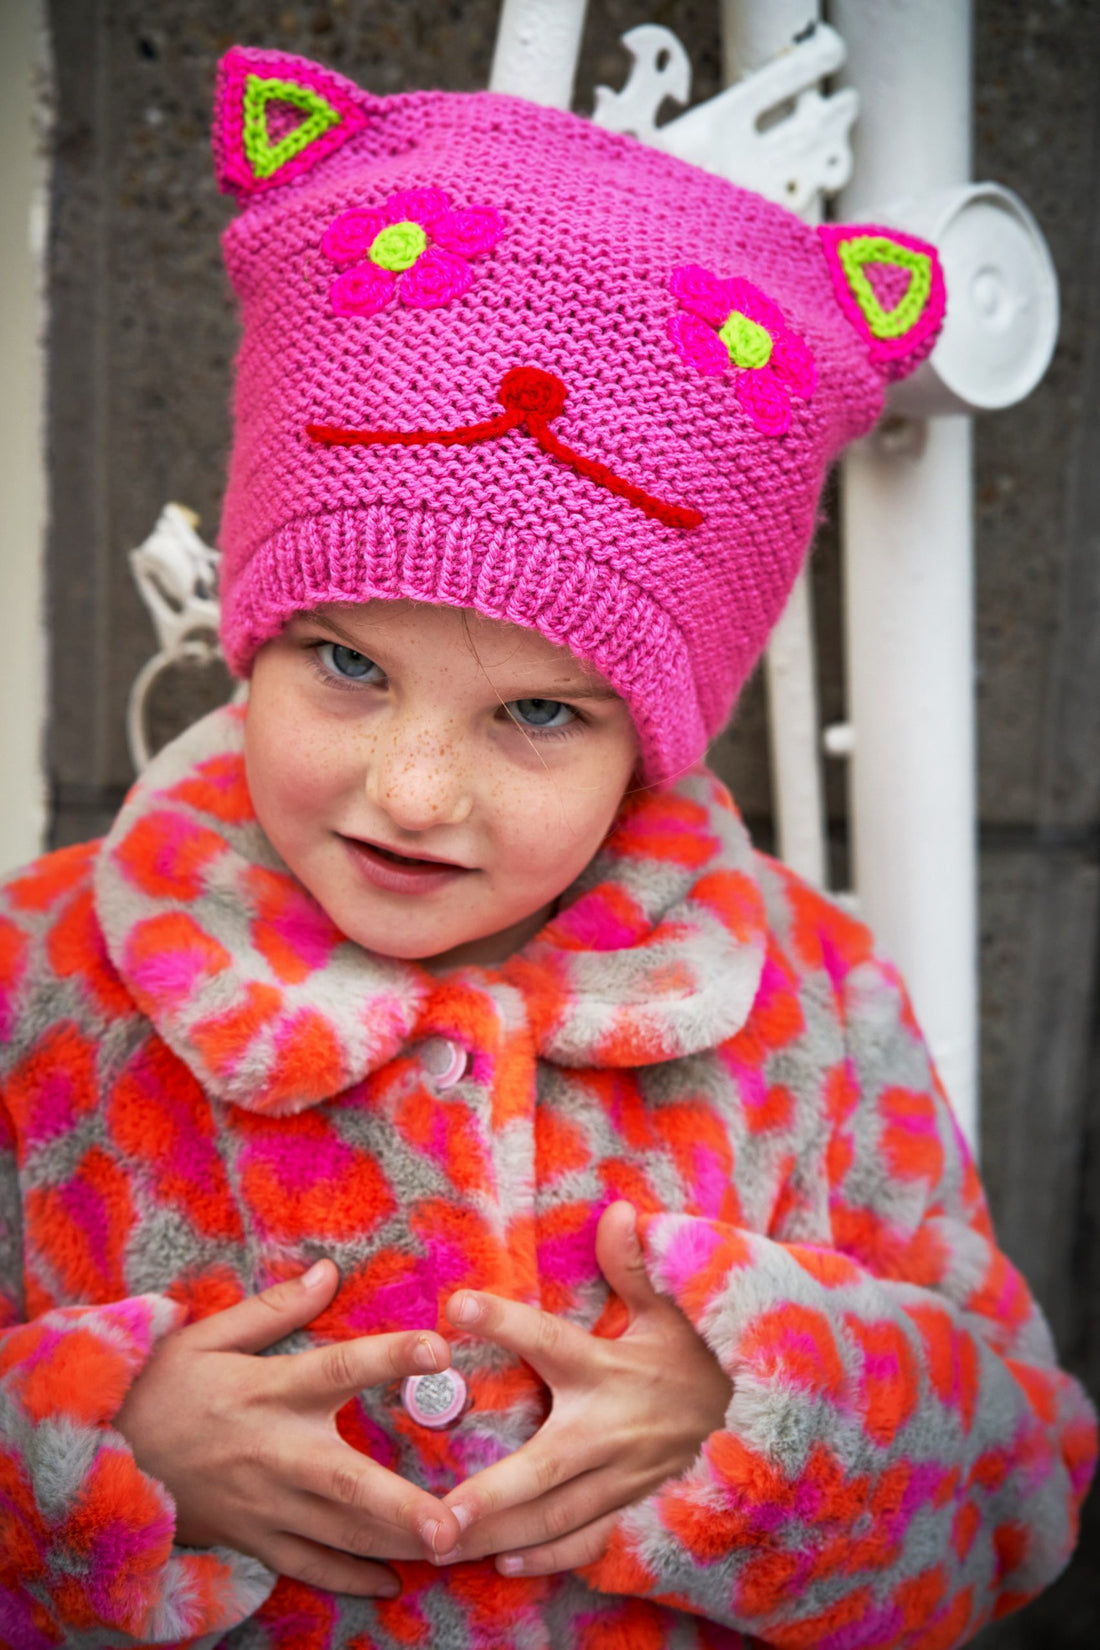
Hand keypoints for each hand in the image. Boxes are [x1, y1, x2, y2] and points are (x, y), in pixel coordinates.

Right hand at [113, 1261, 463, 1595]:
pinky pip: (306, 1566)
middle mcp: (273, 1452)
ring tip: (451, 1552)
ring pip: (337, 1532)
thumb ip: (276, 1308)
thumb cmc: (163, 1385)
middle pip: (346, 1480)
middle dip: (401, 1504)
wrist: (100, 1453)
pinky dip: (349, 1579)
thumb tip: (330, 1271)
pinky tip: (393, 1583)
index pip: (339, 1368)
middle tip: (453, 1523)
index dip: (389, 1356)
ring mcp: (263, 1504)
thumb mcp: (210, 1335)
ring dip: (393, 1545)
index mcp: (268, 1390)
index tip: (439, 1348)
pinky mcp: (250, 1538)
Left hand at [437, 1202, 732, 1575]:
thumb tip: (619, 1212)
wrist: (766, 1415)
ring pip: (554, 1517)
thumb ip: (638, 1265)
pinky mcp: (633, 1508)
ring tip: (443, 1547)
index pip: (547, 1340)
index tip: (455, 1305)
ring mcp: (622, 1479)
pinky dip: (547, 1558)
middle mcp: (609, 1431)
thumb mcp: (676, 1307)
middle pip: (541, 1466)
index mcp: (609, 1370)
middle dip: (489, 1494)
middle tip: (435, 1514)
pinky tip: (504, 1564)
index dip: (502, 1322)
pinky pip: (586, 1542)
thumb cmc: (705, 1355)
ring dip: (499, 1535)